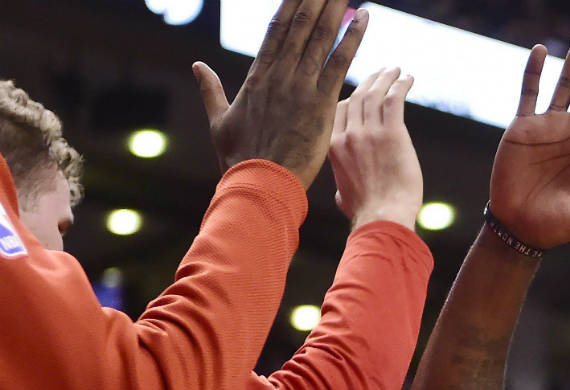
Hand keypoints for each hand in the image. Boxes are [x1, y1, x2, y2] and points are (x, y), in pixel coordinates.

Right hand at [191, 0, 367, 187]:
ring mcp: (301, 86)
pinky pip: (340, 63)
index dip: (290, 3)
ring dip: (336, 9)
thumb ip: (210, 90)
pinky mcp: (322, 102)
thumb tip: (197, 66)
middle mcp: (280, 74)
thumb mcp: (220, 120)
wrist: (259, 183)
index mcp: (257, 76)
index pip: (276, 29)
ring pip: (321, 37)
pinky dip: (353, 39)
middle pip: (300, 25)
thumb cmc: (239, 158)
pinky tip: (364, 18)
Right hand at [328, 68, 422, 229]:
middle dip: (370, 81)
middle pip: (357, 97)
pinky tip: (408, 78)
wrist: (382, 218)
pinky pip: (395, 100)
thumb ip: (342, 184)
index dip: (352, 96)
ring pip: (376, 94)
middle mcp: (348, 135)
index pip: (338, 110)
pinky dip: (401, 85)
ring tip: (396, 70)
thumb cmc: (366, 213)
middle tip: (382, 72)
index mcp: (332, 146)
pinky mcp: (392, 134)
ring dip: (386, 78)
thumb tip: (342, 193)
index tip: (363, 89)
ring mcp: (369, 133)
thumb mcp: (343, 196)